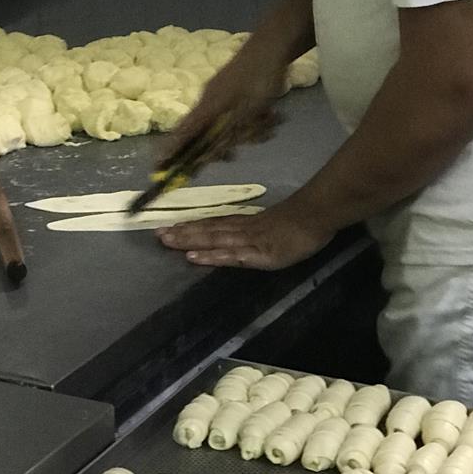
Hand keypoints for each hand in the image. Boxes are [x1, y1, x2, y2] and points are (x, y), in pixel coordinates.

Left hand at [156, 199, 335, 270]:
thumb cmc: (300, 222)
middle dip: (182, 233)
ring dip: (189, 241)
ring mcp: (248, 241)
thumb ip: (257, 229)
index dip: (191, 226)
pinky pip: (229, 256)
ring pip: (213, 239)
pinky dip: (210, 256)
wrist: (316, 215)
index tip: (169, 227)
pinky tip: (193, 258)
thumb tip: (241, 233)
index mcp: (246, 223)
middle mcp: (242, 229)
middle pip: (207, 230)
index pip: (213, 224)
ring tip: (166, 241)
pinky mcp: (257, 253)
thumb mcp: (274, 225)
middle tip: (156, 234)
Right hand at [158, 43, 285, 165]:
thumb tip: (204, 156)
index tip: (158, 166)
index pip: (182, 133)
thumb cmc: (258, 79)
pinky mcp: (238, 93)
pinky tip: (273, 114)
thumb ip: (226, 135)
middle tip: (237, 149)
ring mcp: (225, 97)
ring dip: (252, 130)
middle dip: (227, 144)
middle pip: (209, 135)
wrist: (274, 46)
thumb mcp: (245, 114)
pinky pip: (244, 116)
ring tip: (269, 120)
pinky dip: (258, 119)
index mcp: (207, 107)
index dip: (170, 150)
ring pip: (232, 127)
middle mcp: (211, 103)